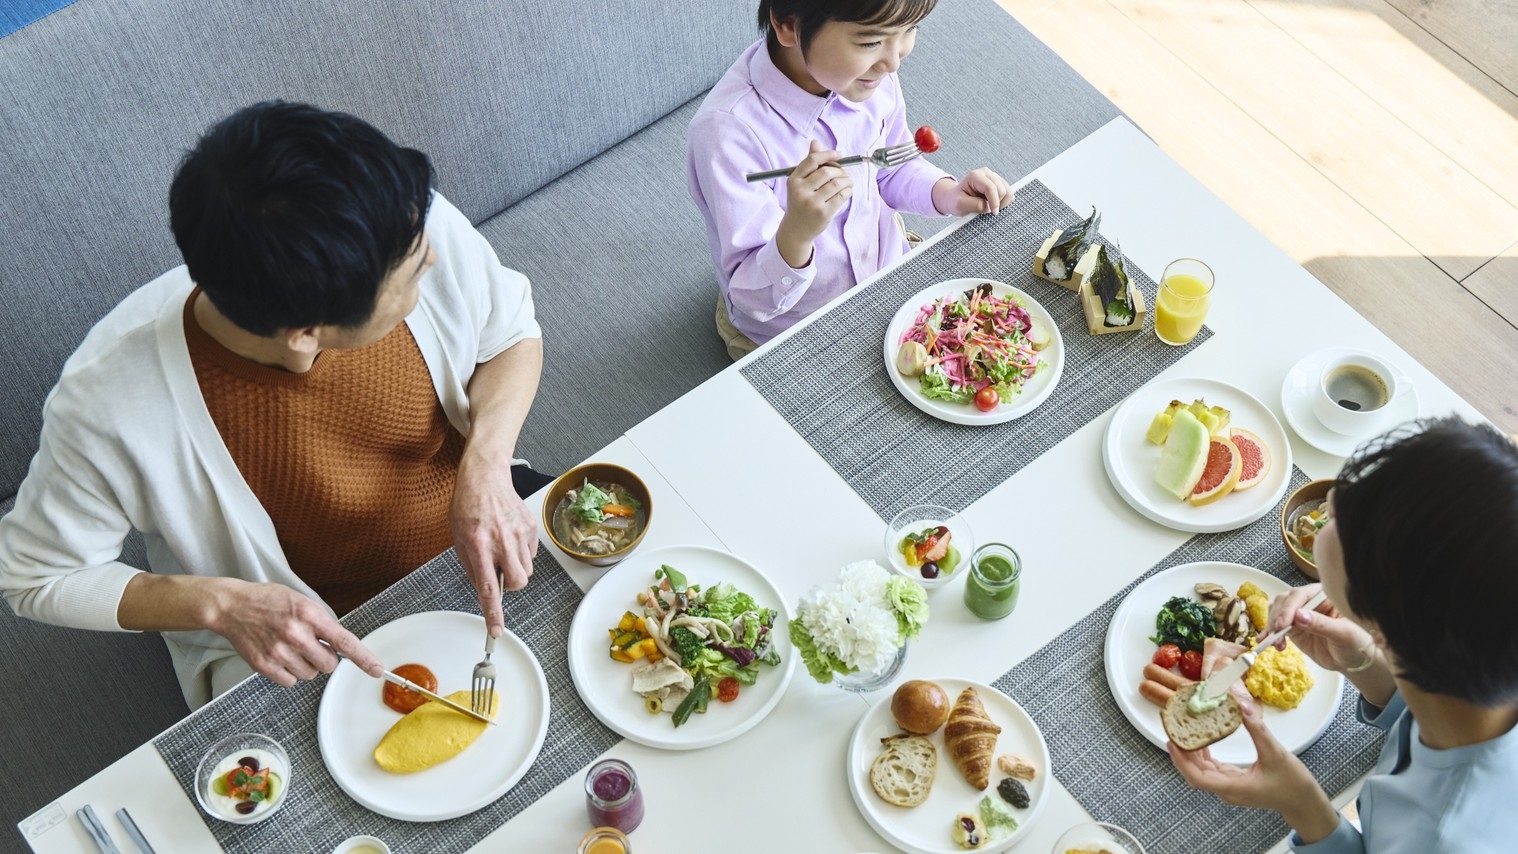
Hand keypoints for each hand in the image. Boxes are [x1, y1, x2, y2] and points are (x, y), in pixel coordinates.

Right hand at [208, 580, 381, 686]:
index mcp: (309, 614)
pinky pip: (291, 682)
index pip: (344, 641)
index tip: (377, 670)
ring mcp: (279, 651)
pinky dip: (289, 673)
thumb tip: (340, 645)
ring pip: (310, 675)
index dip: (363, 658)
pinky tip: (279, 656)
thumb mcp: (302, 602)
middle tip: (310, 645)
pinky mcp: (264, 665)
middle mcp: (295, 634)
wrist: (233, 606)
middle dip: (324, 658)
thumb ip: (322, 623)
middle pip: (328, 664)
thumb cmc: (269, 601)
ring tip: (290, 647)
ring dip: (306, 665)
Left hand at [451, 454, 536, 637]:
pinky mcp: (531, 527)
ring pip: (526, 570)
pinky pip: (532, 553)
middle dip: (510, 585)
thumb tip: (485, 589)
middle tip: (500, 572)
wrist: (485, 477)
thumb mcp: (458, 539)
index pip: (488, 587)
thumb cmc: (468, 506)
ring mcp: (519, 533)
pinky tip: (510, 537)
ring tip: (502, 548)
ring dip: (515, 567)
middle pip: (518, 582)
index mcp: (478, 545)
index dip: (493, 613)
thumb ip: (472, 566)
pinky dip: (522, 552)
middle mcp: (501, 541)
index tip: (496, 631)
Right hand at [776, 140, 852, 266]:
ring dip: (847, 180)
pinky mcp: (823, 213)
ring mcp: (812, 203)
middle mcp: (801, 191)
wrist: (796, 229)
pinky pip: (841, 196)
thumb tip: (816, 142)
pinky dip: (848, 190)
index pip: (812, 160)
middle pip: (827, 171)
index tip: (839, 155)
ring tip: (848, 182)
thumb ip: (809, 164)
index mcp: (793, 180)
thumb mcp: (800, 182)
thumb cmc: (800, 201)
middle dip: (840, 170)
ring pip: (836, 183)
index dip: (828, 154)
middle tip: (845, 173)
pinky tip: (847, 190)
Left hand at [932, 168, 1013, 215]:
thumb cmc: (956, 201)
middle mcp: (986, 173)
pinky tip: (994, 205)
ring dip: (1002, 202)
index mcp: (975, 176)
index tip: (994, 213)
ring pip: (1008, 191)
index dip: (994, 202)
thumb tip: (989, 207)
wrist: (955, 198)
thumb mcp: (960, 205)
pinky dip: (1004, 201)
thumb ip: (974, 205)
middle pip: (1002, 189)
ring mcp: (994, 177)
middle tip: (989, 212)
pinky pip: (1009, 193)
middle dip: (998, 203)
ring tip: (991, 208)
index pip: (991, 188)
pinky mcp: (999, 183)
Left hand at [1169, 701, 1339, 841]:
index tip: (1171, 742)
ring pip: (1202, 771)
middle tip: (1173, 727)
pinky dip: (1204, 754)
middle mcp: (1227, 790)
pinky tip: (1201, 738)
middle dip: (1181, 752)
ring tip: (1182, 729)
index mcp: (1233, 787)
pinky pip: (1212, 769)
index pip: (1197, 778)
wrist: (1304, 803)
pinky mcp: (1234, 782)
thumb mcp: (1276, 753)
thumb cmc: (1293, 784)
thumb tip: (1242, 706)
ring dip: (1191, 752)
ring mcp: (1230, 787)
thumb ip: (1258, 729)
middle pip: (1195, 773)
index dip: (1181, 760)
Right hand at [1261, 584, 1374, 671]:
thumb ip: (1322, 624)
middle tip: (1276, 634)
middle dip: (1278, 617)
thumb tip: (1299, 616)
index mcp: (1324, 595)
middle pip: (1284, 601)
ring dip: (1272, 627)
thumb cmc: (1357, 643)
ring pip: (1277, 611)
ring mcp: (1300, 614)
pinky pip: (1276, 627)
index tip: (1282, 624)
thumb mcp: (1345, 634)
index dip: (1288, 608)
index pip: (1300, 595)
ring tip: (1277, 644)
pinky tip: (1266, 642)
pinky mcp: (1294, 628)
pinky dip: (1269, 634)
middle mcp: (1310, 601)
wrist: (1355, 660)